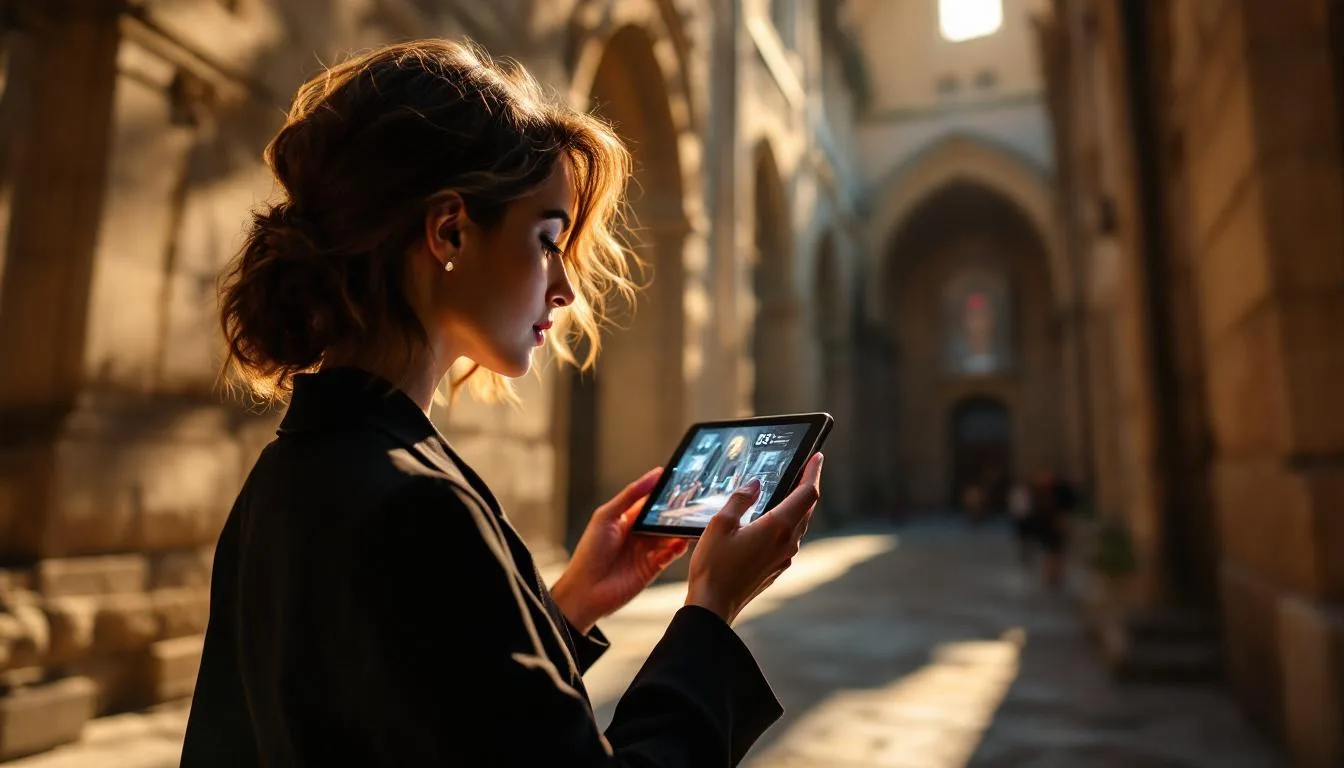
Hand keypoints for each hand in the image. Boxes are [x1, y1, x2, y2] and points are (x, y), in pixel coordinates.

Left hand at [549, 468, 688, 633]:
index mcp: (628, 518)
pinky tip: (680, 542)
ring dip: (680, 528)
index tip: (680, 479)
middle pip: (664, 517)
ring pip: (671, 535)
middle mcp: (640, 533)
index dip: (664, 491)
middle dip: (677, 509)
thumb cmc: (590, 551)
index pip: (651, 500)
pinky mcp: (654, 567)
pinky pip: (671, 554)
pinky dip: (678, 547)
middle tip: (693, 499)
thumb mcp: (607, 516)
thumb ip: (630, 495)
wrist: (586, 590)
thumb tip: (653, 475)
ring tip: (690, 520)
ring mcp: (648, 550)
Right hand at [685, 452, 822, 624]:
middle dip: (805, 486)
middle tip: (802, 468)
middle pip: (806, 508)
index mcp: (778, 527)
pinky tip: (770, 521)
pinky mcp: (776, 569)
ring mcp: (784, 558)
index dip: (813, 471)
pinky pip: (788, 539)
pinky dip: (785, 524)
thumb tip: (755, 484)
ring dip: (796, 506)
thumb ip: (740, 499)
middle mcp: (787, 543)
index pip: (807, 493)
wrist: (713, 606)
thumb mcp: (720, 524)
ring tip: (786, 490)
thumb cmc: (713, 566)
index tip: (816, 456)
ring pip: (798, 524)